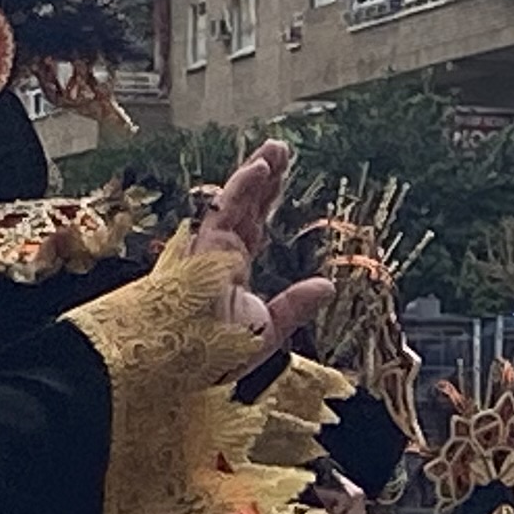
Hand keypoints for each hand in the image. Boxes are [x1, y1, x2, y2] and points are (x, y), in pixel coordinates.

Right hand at [194, 141, 333, 349]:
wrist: (186, 366)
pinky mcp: (204, 249)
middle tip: (281, 148)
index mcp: (232, 270)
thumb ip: (295, 306)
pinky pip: (223, 212)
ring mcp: (210, 249)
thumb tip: (327, 287)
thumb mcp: (268, 330)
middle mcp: (220, 254)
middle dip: (264, 178)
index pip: (254, 224)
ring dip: (255, 173)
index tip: (282, 174)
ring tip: (276, 148)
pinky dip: (241, 189)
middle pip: (245, 206)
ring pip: (234, 203)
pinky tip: (259, 168)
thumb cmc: (217, 355)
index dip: (267, 198)